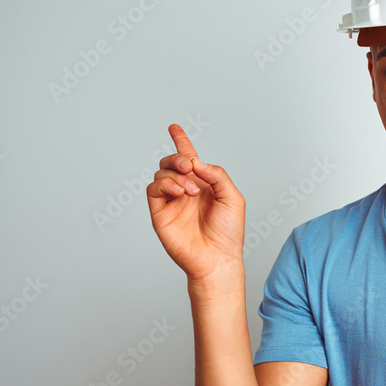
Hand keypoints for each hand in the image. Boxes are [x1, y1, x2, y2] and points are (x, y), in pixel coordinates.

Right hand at [146, 124, 245, 281]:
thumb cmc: (228, 232)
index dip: (181, 141)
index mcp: (203, 184)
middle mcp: (185, 190)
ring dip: (176, 175)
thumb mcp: (232, 197)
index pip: (189, 159)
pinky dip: (165, 184)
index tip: (174, 127)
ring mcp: (171, 201)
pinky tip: (180, 193)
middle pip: (171, 162)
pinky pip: (153, 189)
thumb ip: (217, 175)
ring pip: (161, 173)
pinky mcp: (160, 212)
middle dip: (178, 157)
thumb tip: (196, 161)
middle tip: (190, 167)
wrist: (217, 257)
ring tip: (191, 191)